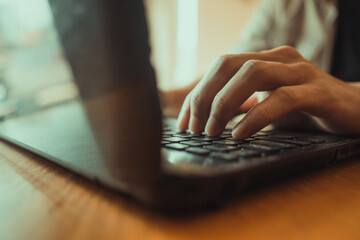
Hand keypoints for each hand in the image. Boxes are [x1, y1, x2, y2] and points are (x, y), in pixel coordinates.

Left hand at [176, 46, 359, 137]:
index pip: (220, 68)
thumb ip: (243, 107)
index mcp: (265, 60)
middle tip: (194, 129)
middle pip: (229, 65)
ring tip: (212, 132)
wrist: (357, 110)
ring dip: (225, 104)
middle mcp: (280, 59)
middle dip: (204, 97)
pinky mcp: (319, 92)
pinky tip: (240, 134)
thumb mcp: (268, 106)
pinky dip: (256, 117)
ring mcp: (300, 72)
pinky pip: (282, 99)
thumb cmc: (307, 110)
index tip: (184, 123)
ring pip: (252, 74)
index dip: (197, 94)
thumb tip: (207, 122)